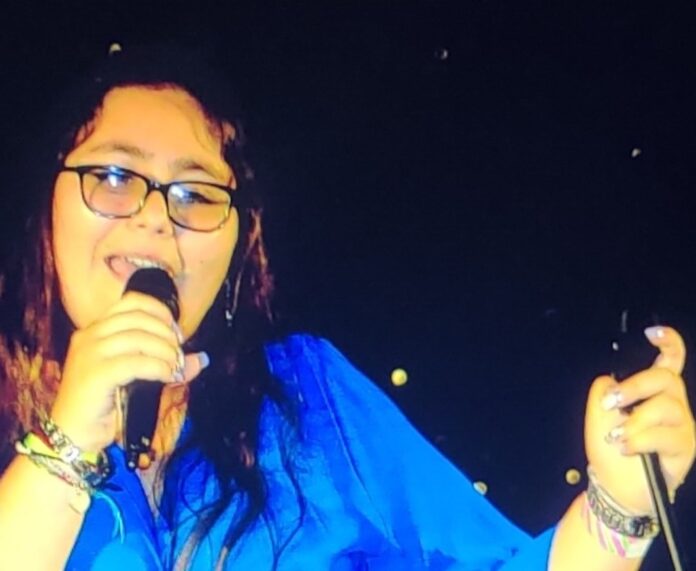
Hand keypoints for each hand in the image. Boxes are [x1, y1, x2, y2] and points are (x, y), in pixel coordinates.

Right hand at [50, 292, 208, 453]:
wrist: (73, 434)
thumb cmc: (104, 403)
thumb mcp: (136, 376)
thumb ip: (165, 362)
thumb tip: (202, 359)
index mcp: (95, 329)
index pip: (132, 302)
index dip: (160, 312)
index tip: (176, 333)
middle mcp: (89, 335)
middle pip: (139, 318)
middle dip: (166, 334)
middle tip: (178, 355)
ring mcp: (89, 353)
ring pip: (139, 338)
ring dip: (166, 352)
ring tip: (175, 368)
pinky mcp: (95, 374)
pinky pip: (136, 363)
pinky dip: (158, 368)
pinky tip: (168, 377)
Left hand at [584, 326, 695, 513]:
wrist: (615, 487)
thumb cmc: (610, 447)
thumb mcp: (599, 413)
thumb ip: (604, 390)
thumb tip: (611, 381)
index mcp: (653, 391)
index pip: (670, 361)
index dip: (668, 343)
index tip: (652, 333)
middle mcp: (674, 404)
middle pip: (667, 378)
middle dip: (636, 386)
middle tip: (612, 402)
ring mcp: (682, 425)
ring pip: (666, 406)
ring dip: (635, 421)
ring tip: (616, 436)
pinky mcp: (685, 447)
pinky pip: (665, 435)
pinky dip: (639, 440)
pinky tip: (625, 448)